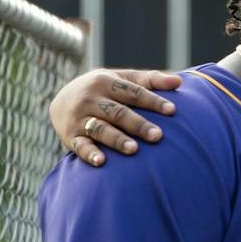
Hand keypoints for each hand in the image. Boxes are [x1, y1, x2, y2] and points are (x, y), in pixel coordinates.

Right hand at [50, 68, 181, 164]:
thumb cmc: (102, 91)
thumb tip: (180, 83)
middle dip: (138, 124)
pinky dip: (90, 154)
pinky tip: (101, 162)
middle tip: (158, 136)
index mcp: (105, 82)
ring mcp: (80, 118)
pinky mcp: (71, 137)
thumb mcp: (120, 79)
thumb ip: (149, 80)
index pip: (132, 92)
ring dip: (117, 139)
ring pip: (100, 129)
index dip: (152, 101)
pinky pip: (80, 146)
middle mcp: (91, 98)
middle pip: (118, 112)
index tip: (172, 111)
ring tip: (134, 150)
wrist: (60, 102)